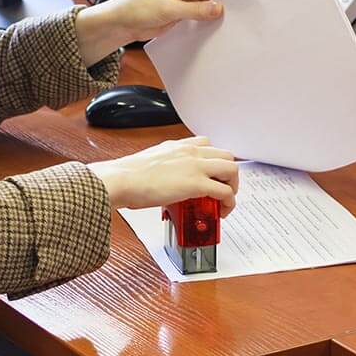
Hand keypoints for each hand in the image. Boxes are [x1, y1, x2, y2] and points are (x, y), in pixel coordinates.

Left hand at [75, 0, 223, 64]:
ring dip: (211, 15)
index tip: (233, 8)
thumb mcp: (169, 9)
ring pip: (207, 4)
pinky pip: (199, 14)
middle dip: (218, 6)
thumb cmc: (136, 7)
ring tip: (217, 26)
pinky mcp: (182, 9)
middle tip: (227, 20)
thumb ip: (196, 10)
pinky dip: (203, 21)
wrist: (121, 22)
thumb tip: (218, 9)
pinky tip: (207, 29)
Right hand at [89, 136, 237, 211]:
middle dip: (228, 173)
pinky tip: (221, 211)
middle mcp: (190, 152)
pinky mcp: (197, 184)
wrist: (122, 179)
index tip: (211, 173)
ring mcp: (196, 166)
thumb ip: (163, 168)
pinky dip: (228, 202)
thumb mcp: (150, 162)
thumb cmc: (128, 175)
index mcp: (177, 146)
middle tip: (222, 188)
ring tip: (224, 201)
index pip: (207, 145)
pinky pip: (225, 192)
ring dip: (233, 186)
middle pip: (225, 155)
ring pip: (232, 169)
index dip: (214, 160)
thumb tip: (163, 182)